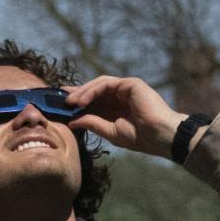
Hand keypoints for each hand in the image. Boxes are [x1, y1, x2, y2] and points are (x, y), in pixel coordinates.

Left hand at [64, 75, 185, 156]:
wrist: (160, 137)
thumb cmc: (139, 137)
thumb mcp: (109, 131)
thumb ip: (91, 123)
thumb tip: (71, 121)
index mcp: (116, 107)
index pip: (93, 100)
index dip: (77, 100)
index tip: (60, 104)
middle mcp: (120, 96)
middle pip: (93, 89)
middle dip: (75, 94)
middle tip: (59, 101)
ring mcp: (126, 88)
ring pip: (98, 84)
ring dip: (82, 92)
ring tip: (69, 102)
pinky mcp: (131, 84)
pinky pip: (106, 83)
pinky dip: (92, 90)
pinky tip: (82, 100)